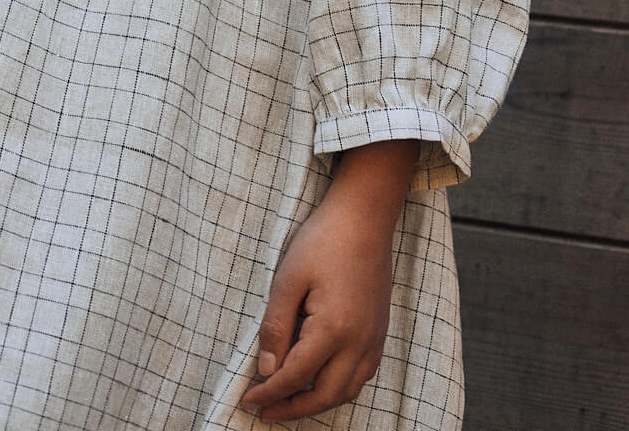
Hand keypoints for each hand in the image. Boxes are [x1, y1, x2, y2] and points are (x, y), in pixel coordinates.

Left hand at [240, 185, 396, 421]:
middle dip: (293, 408)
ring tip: (290, 401)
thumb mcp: (288, 279)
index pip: (295, 375)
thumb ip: (276, 327)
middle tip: (266, 411)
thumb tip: (266, 369)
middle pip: (325, 395)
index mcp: (333, 330)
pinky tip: (321, 380)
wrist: (364, 217)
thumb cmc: (324, 241)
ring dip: (318, 402)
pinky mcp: (379, 332)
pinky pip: (361, 375)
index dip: (269, 392)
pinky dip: (339, 387)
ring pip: (347, 391)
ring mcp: (373, 339)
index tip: (249, 399)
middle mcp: (359, 342)